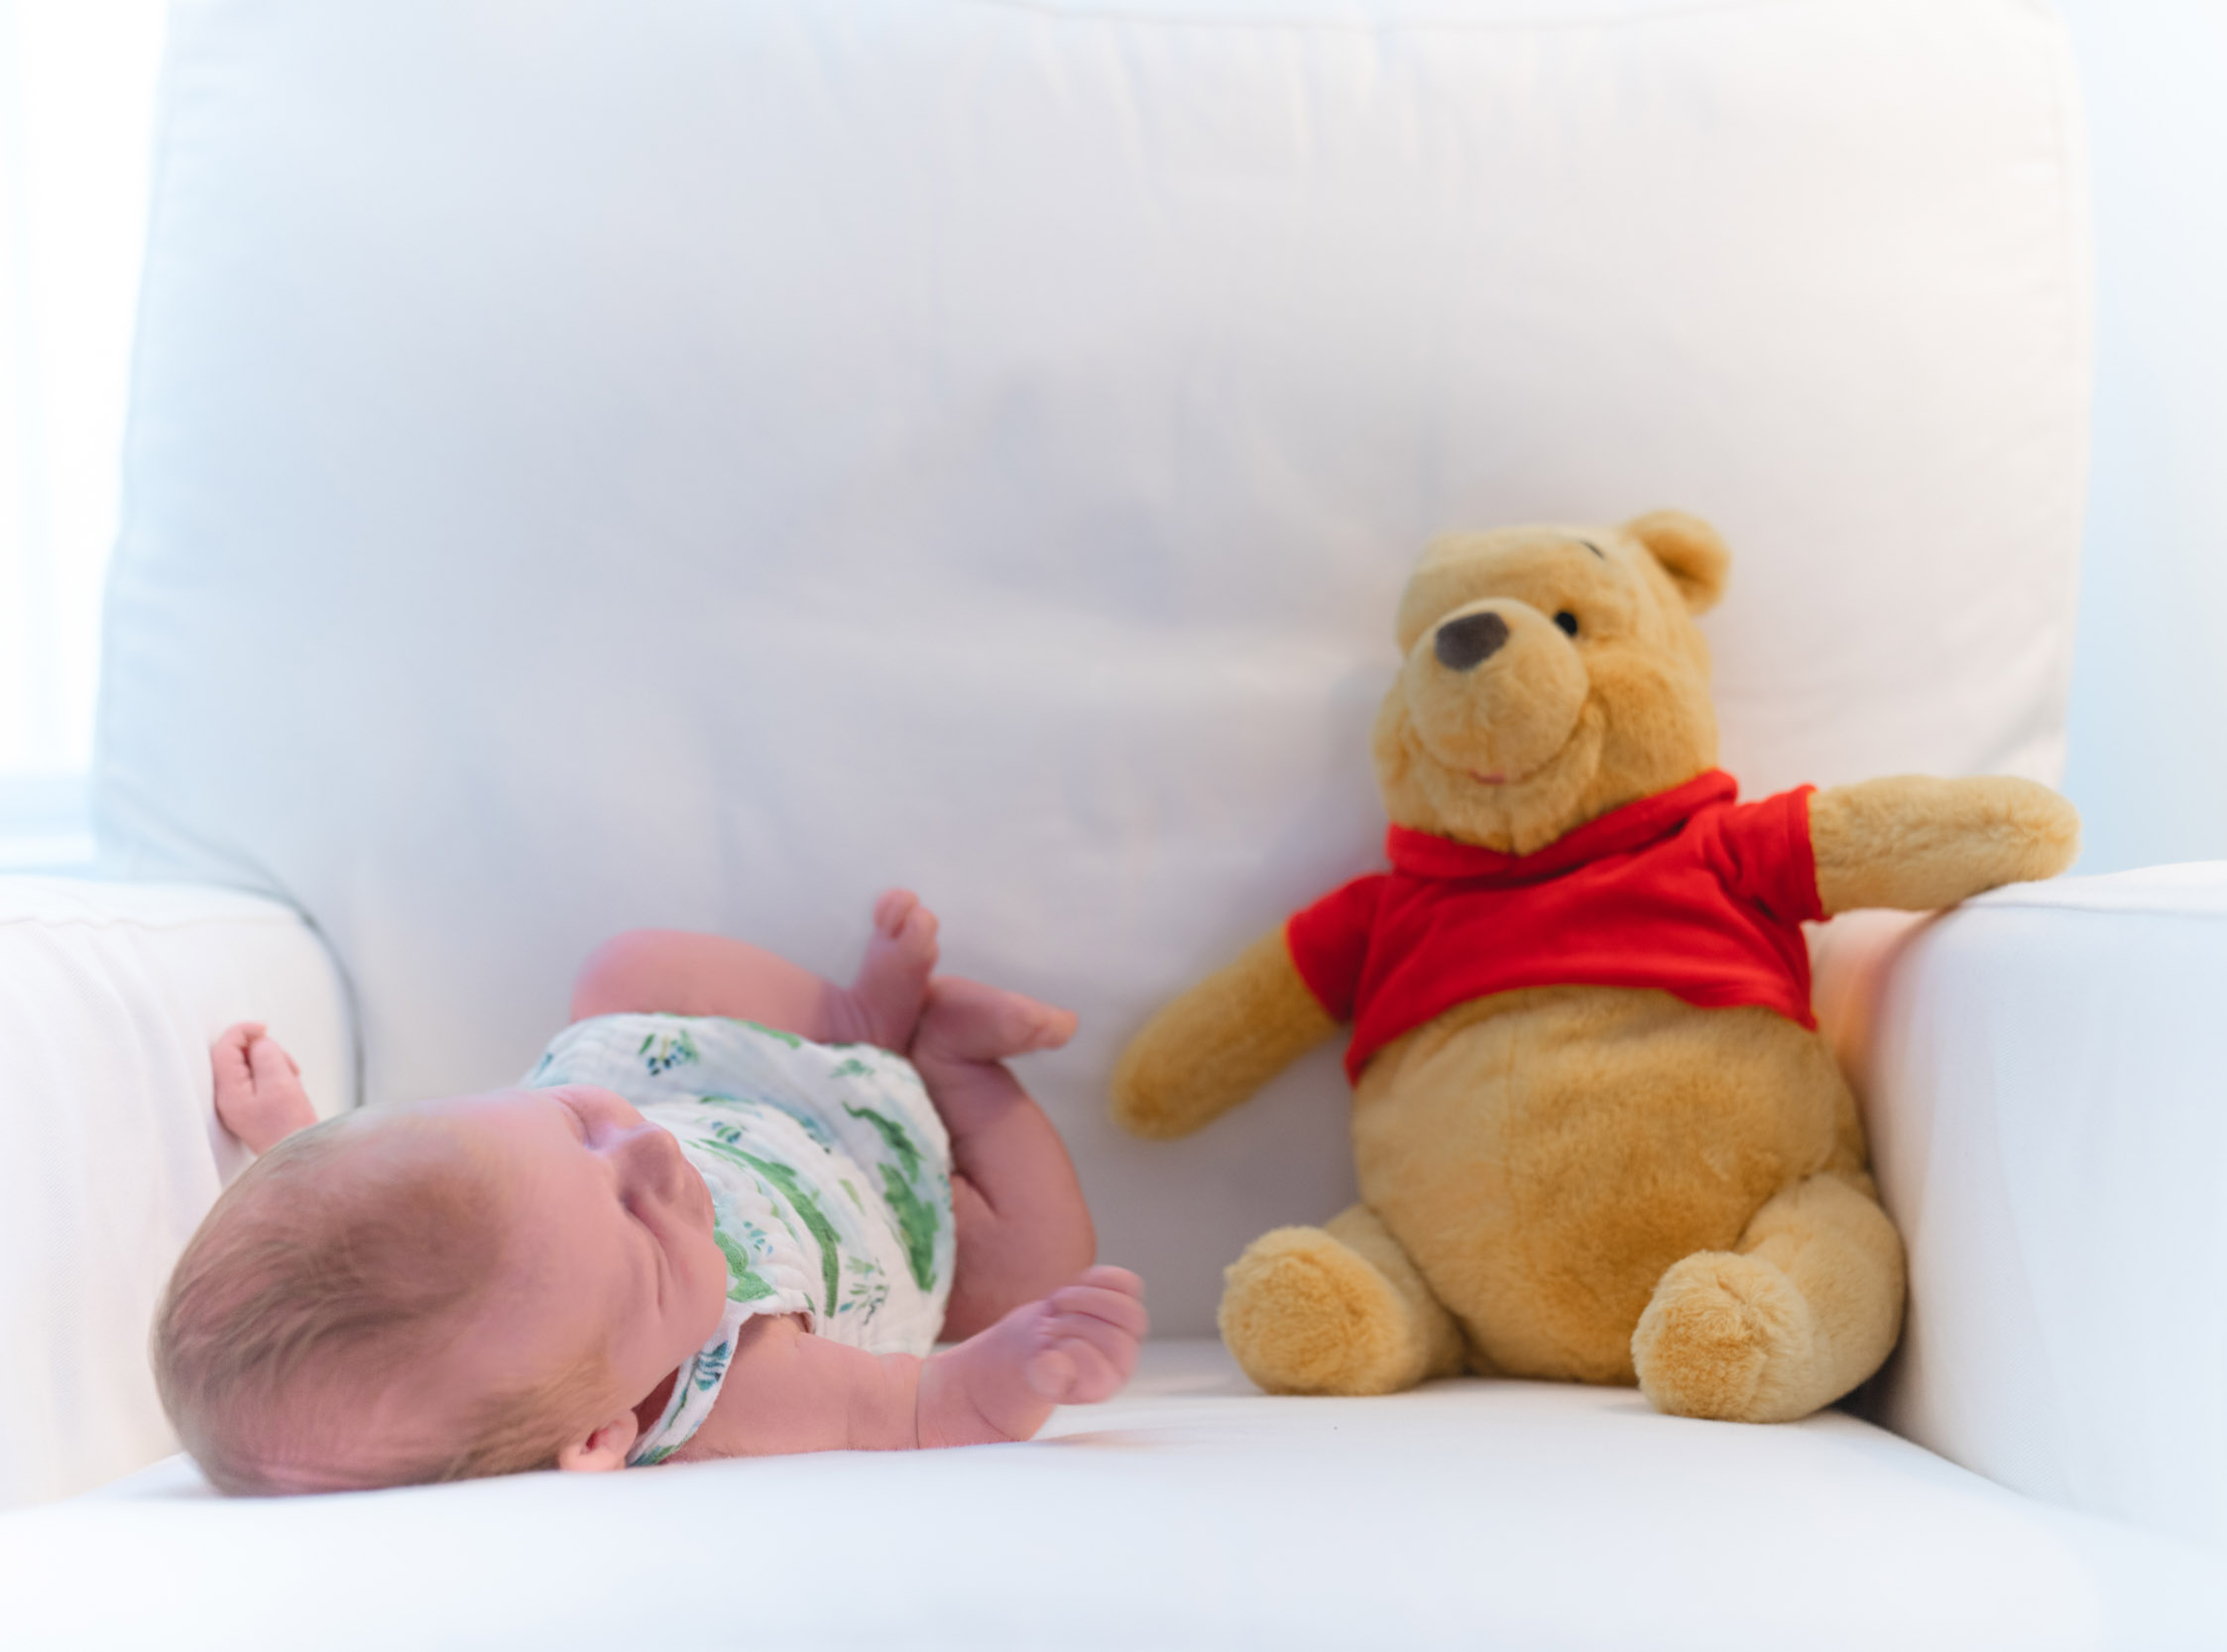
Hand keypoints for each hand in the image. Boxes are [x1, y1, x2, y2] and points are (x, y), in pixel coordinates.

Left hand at [211, 1022, 315, 1153]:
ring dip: (271, 1062)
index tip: (265, 1027)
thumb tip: (259, 1043)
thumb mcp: (281, 1082)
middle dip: (262, 1050)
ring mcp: (235, 1104)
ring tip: (292, 1077)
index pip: (224, 1047)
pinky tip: (288, 1085)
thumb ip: (266, 1055)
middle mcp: (225, 1097)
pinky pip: (254, 1079)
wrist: (299, 1159)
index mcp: (228, 1091)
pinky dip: (272, 1074)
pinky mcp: (248, 1108)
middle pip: (234, 1055)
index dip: (243, 1030)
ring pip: (247, 1066)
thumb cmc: (291, 1125)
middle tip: (287, 1063)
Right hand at [1022, 1266, 1147, 1403]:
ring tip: (1060, 1303)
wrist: (1044, 1340)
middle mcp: (1123, 1361)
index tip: (1049, 1345)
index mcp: (1101, 1386)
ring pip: (1128, 1311)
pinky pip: (1126, 1283)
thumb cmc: (1041, 1360)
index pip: (1099, 1373)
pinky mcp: (1127, 1300)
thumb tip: (1052, 1362)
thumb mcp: (1037, 1374)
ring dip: (1087, 1300)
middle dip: (1075, 1326)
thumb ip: (1045, 1374)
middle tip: (1050, 1324)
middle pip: (1115, 1342)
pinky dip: (1098, 1279)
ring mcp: (1129, 1330)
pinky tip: (1075, 1286)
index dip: (1071, 1351)